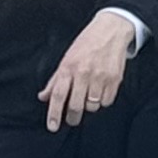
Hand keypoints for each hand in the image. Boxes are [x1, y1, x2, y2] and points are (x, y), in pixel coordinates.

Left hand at [40, 12, 137, 130]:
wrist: (111, 30)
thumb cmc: (86, 44)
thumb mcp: (67, 58)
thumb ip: (55, 80)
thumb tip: (43, 97)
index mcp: (68, 67)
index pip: (57, 95)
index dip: (54, 113)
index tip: (52, 127)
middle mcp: (83, 73)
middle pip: (75, 105)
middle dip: (72, 117)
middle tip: (71, 119)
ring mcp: (100, 77)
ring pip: (92, 106)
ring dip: (88, 107)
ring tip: (88, 97)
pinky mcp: (114, 80)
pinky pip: (106, 102)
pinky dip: (102, 101)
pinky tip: (100, 91)